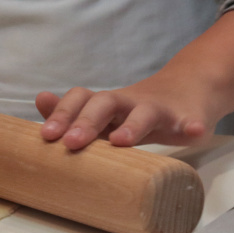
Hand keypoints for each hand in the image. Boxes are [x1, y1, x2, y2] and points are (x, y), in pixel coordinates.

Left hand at [36, 72, 217, 149]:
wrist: (187, 89)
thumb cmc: (135, 109)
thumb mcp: (104, 112)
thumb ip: (74, 111)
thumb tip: (40, 100)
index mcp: (106, 103)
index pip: (80, 99)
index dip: (63, 114)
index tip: (46, 135)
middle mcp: (129, 102)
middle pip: (105, 102)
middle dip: (87, 121)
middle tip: (71, 143)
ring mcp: (159, 109)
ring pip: (144, 112)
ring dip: (133, 125)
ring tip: (121, 141)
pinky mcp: (187, 118)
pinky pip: (191, 120)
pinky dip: (192, 125)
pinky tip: (194, 131)